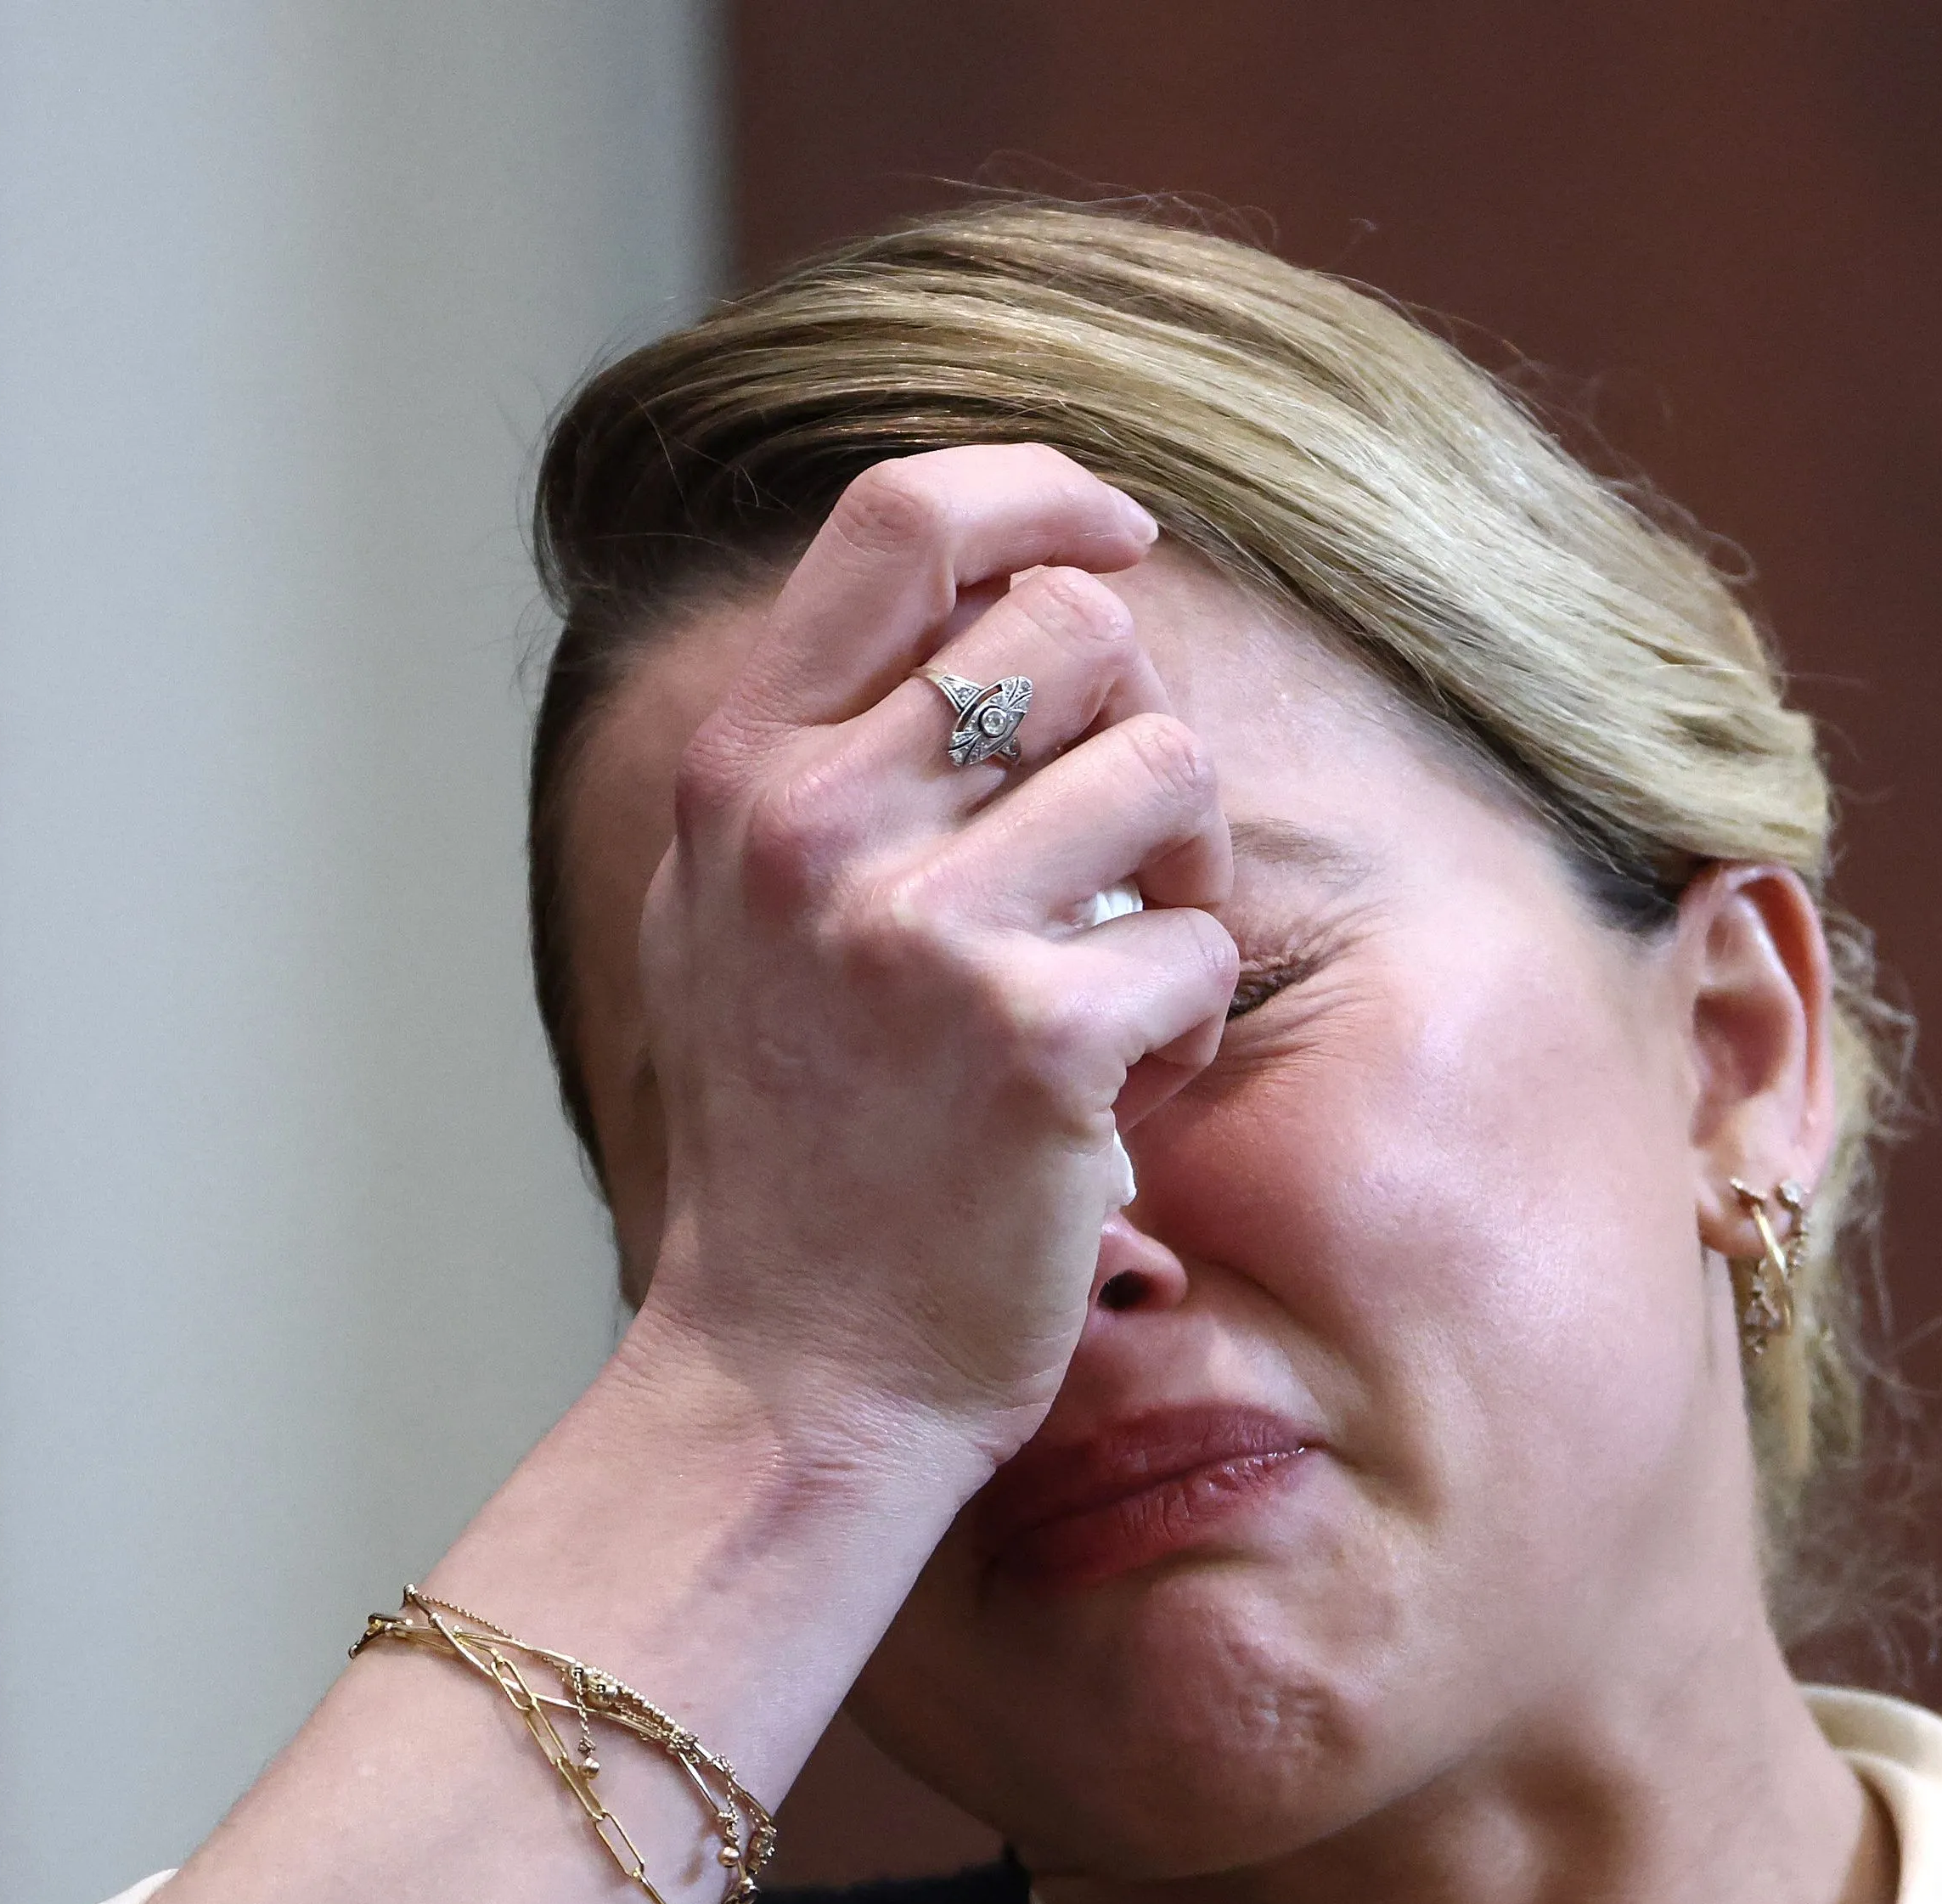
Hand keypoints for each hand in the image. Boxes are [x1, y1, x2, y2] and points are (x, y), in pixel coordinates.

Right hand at [617, 445, 1240, 1480]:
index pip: (901, 518)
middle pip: (1078, 630)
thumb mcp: (741, 915)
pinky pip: (1200, 947)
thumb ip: (822, 747)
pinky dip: (1184, 1031)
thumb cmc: (797, 1149)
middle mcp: (813, 825)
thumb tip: (977, 582)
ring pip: (1170, 769)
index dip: (1042, 491)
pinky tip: (1104, 1103)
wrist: (794, 1374)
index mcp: (744, 772)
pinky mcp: (1035, 1039)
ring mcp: (919, 931)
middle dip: (1137, 735)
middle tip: (1109, 870)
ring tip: (1105, 995)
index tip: (1119, 529)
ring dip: (1180, 883)